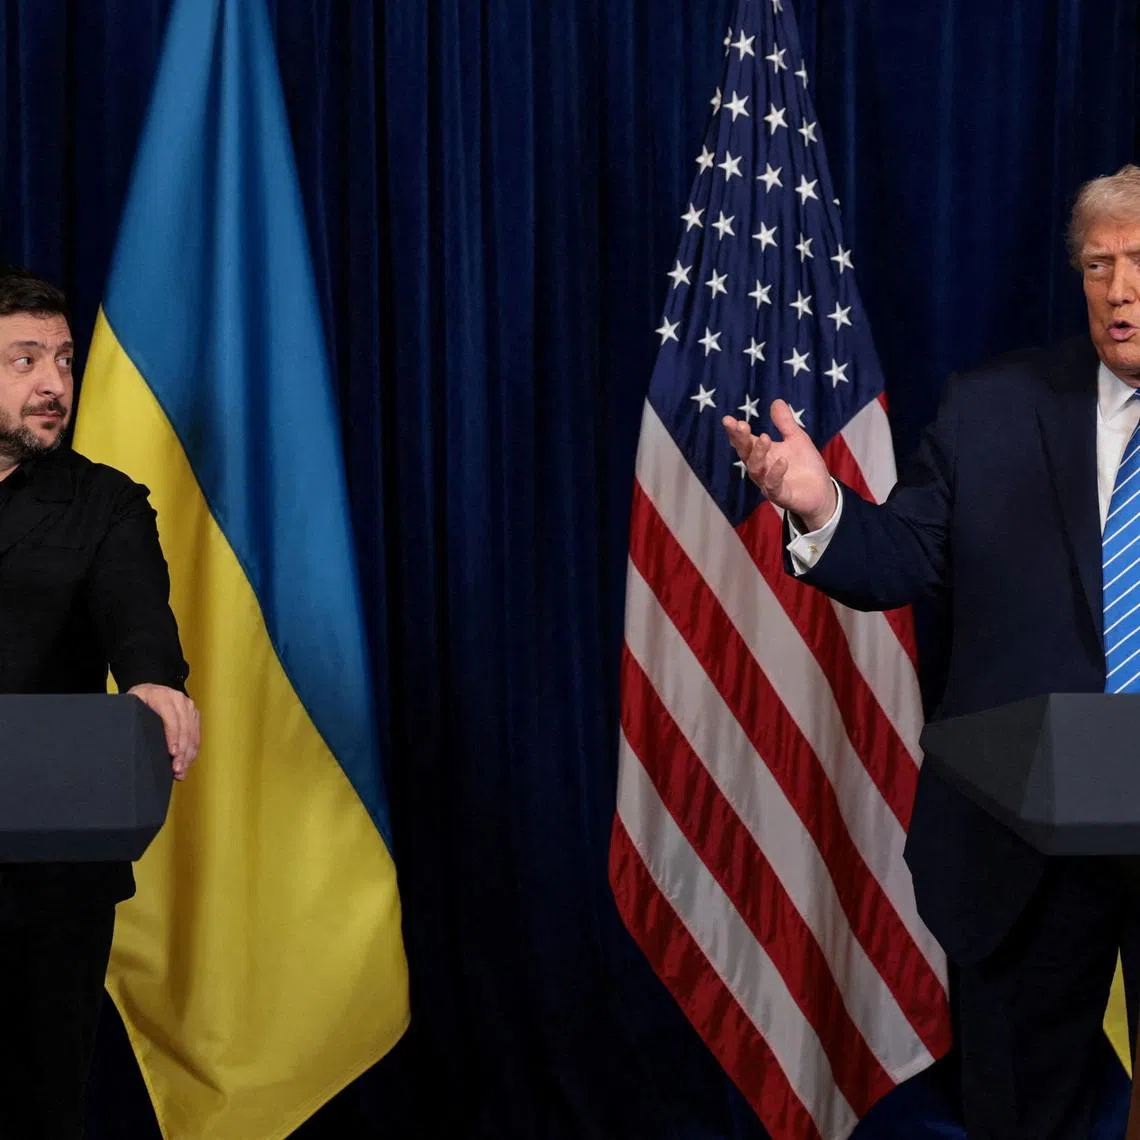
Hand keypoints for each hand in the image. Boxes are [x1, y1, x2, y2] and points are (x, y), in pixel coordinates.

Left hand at [128, 683, 200, 779]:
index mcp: (160, 696)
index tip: (172, 753)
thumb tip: (127, 740)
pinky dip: (192, 751)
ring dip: (189, 754)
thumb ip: (131, 719)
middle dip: (182, 751)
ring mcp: (188, 706)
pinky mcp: (194, 714)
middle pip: (184, 728)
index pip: (170, 717)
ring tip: (181, 770)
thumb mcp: (131, 705)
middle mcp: (177, 699)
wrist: (151, 691)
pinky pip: (196, 735)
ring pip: (193, 733)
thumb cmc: (139, 701)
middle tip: (177, 768)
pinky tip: (187, 762)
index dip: (173, 736)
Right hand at [722, 399, 836, 529]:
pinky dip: (776, 474)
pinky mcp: (781, 496)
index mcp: (763, 454)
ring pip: (756, 470)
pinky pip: (773, 486)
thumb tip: (776, 401)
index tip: (728, 420)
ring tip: (765, 438)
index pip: (745, 442)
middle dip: (741, 440)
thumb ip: (785, 423)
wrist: (821, 491)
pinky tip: (782, 461)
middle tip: (741, 426)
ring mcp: (769, 483)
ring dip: (758, 454)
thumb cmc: (805, 465)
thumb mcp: (797, 438)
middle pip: (746, 454)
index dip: (736, 432)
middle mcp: (762, 468)